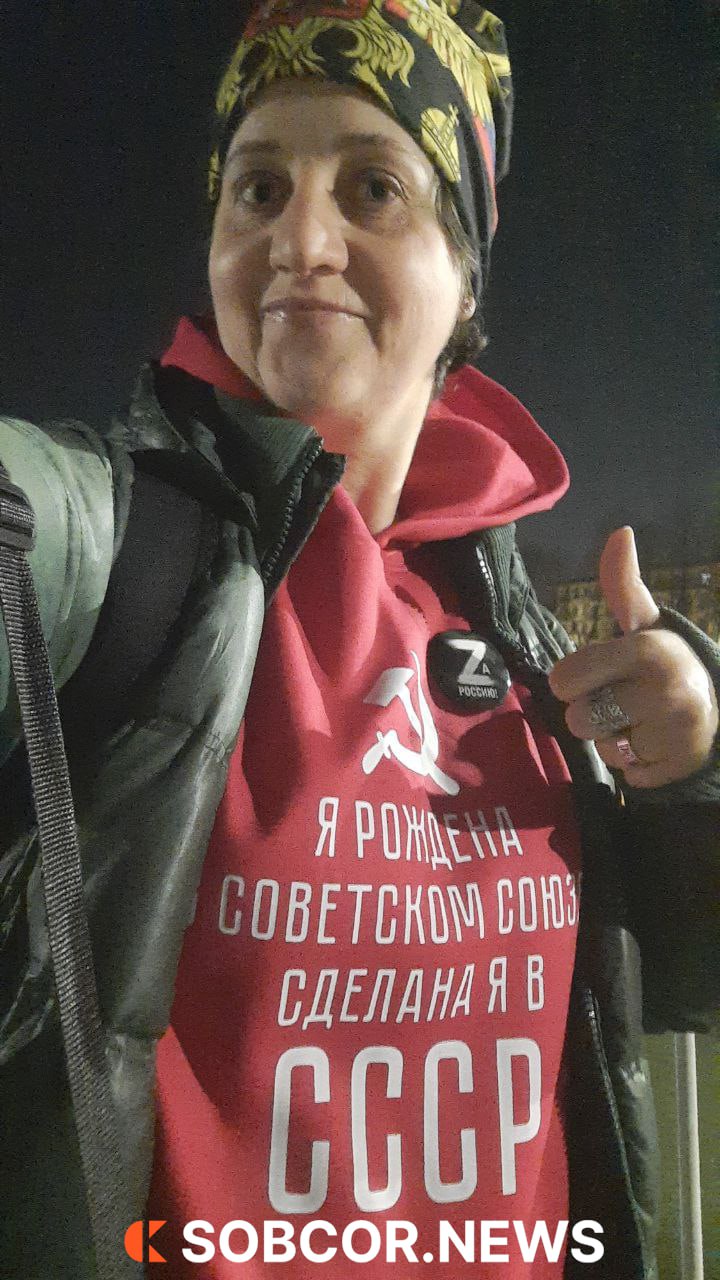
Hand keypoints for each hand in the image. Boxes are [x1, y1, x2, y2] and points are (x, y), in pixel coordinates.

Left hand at [548, 527, 718, 787]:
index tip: (596, 675)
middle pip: (578, 720)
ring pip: (600, 749)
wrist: (716, 709)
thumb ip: (622, 585)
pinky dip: (634, 764)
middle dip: (592, 713)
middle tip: (623, 701)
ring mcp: (673, 734)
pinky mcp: (674, 769)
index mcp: (646, 649)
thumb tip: (620, 533)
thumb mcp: (644, 624)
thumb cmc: (662, 664)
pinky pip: (625, 774)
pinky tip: (654, 745)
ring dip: (611, 740)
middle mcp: (663, 691)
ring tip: (639, 722)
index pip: (565, 679)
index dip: (572, 681)